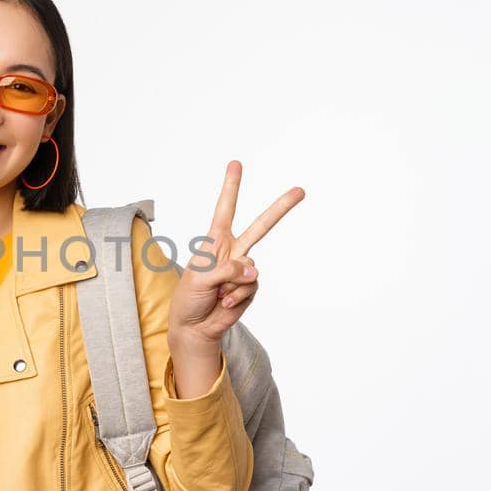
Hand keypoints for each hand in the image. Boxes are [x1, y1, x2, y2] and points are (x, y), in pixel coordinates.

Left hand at [169, 160, 303, 347]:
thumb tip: (253, 271)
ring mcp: (243, 270)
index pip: (224, 210)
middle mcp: (232, 251)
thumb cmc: (189, 298)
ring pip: (251, 267)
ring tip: (217, 293)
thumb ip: (226, 269)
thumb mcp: (199, 278)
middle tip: (301, 190)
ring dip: (231, 284)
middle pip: (260, 226)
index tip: (235, 164)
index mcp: (214, 242)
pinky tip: (225, 302)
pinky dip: (237, 297)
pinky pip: (250, 287)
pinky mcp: (250, 288)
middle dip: (280, 208)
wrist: (194, 326)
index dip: (231, 188)